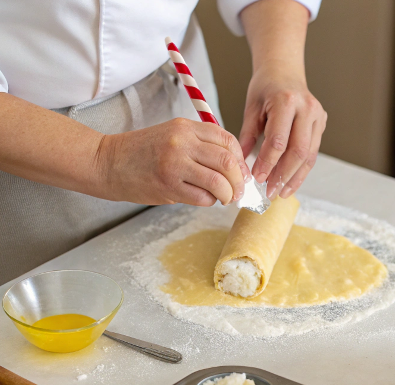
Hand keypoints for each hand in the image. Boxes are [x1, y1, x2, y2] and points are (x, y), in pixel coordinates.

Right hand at [98, 118, 249, 205]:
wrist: (107, 162)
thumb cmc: (142, 153)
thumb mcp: (172, 137)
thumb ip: (201, 146)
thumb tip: (235, 168)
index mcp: (185, 127)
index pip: (227, 141)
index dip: (241, 160)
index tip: (242, 172)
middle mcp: (181, 142)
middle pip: (228, 162)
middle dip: (239, 181)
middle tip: (239, 191)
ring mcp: (174, 163)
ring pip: (219, 182)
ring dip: (228, 195)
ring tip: (225, 198)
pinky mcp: (167, 185)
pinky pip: (202, 198)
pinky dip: (210, 202)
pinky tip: (204, 199)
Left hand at [238, 61, 326, 198]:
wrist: (284, 70)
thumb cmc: (265, 87)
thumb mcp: (251, 108)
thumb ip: (246, 136)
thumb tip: (240, 165)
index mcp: (286, 101)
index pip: (278, 140)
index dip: (268, 163)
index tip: (257, 178)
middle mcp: (307, 109)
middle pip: (298, 151)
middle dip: (283, 175)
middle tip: (270, 192)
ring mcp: (318, 117)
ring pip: (309, 156)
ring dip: (294, 177)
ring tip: (280, 193)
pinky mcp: (321, 125)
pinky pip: (312, 153)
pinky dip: (300, 170)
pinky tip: (290, 182)